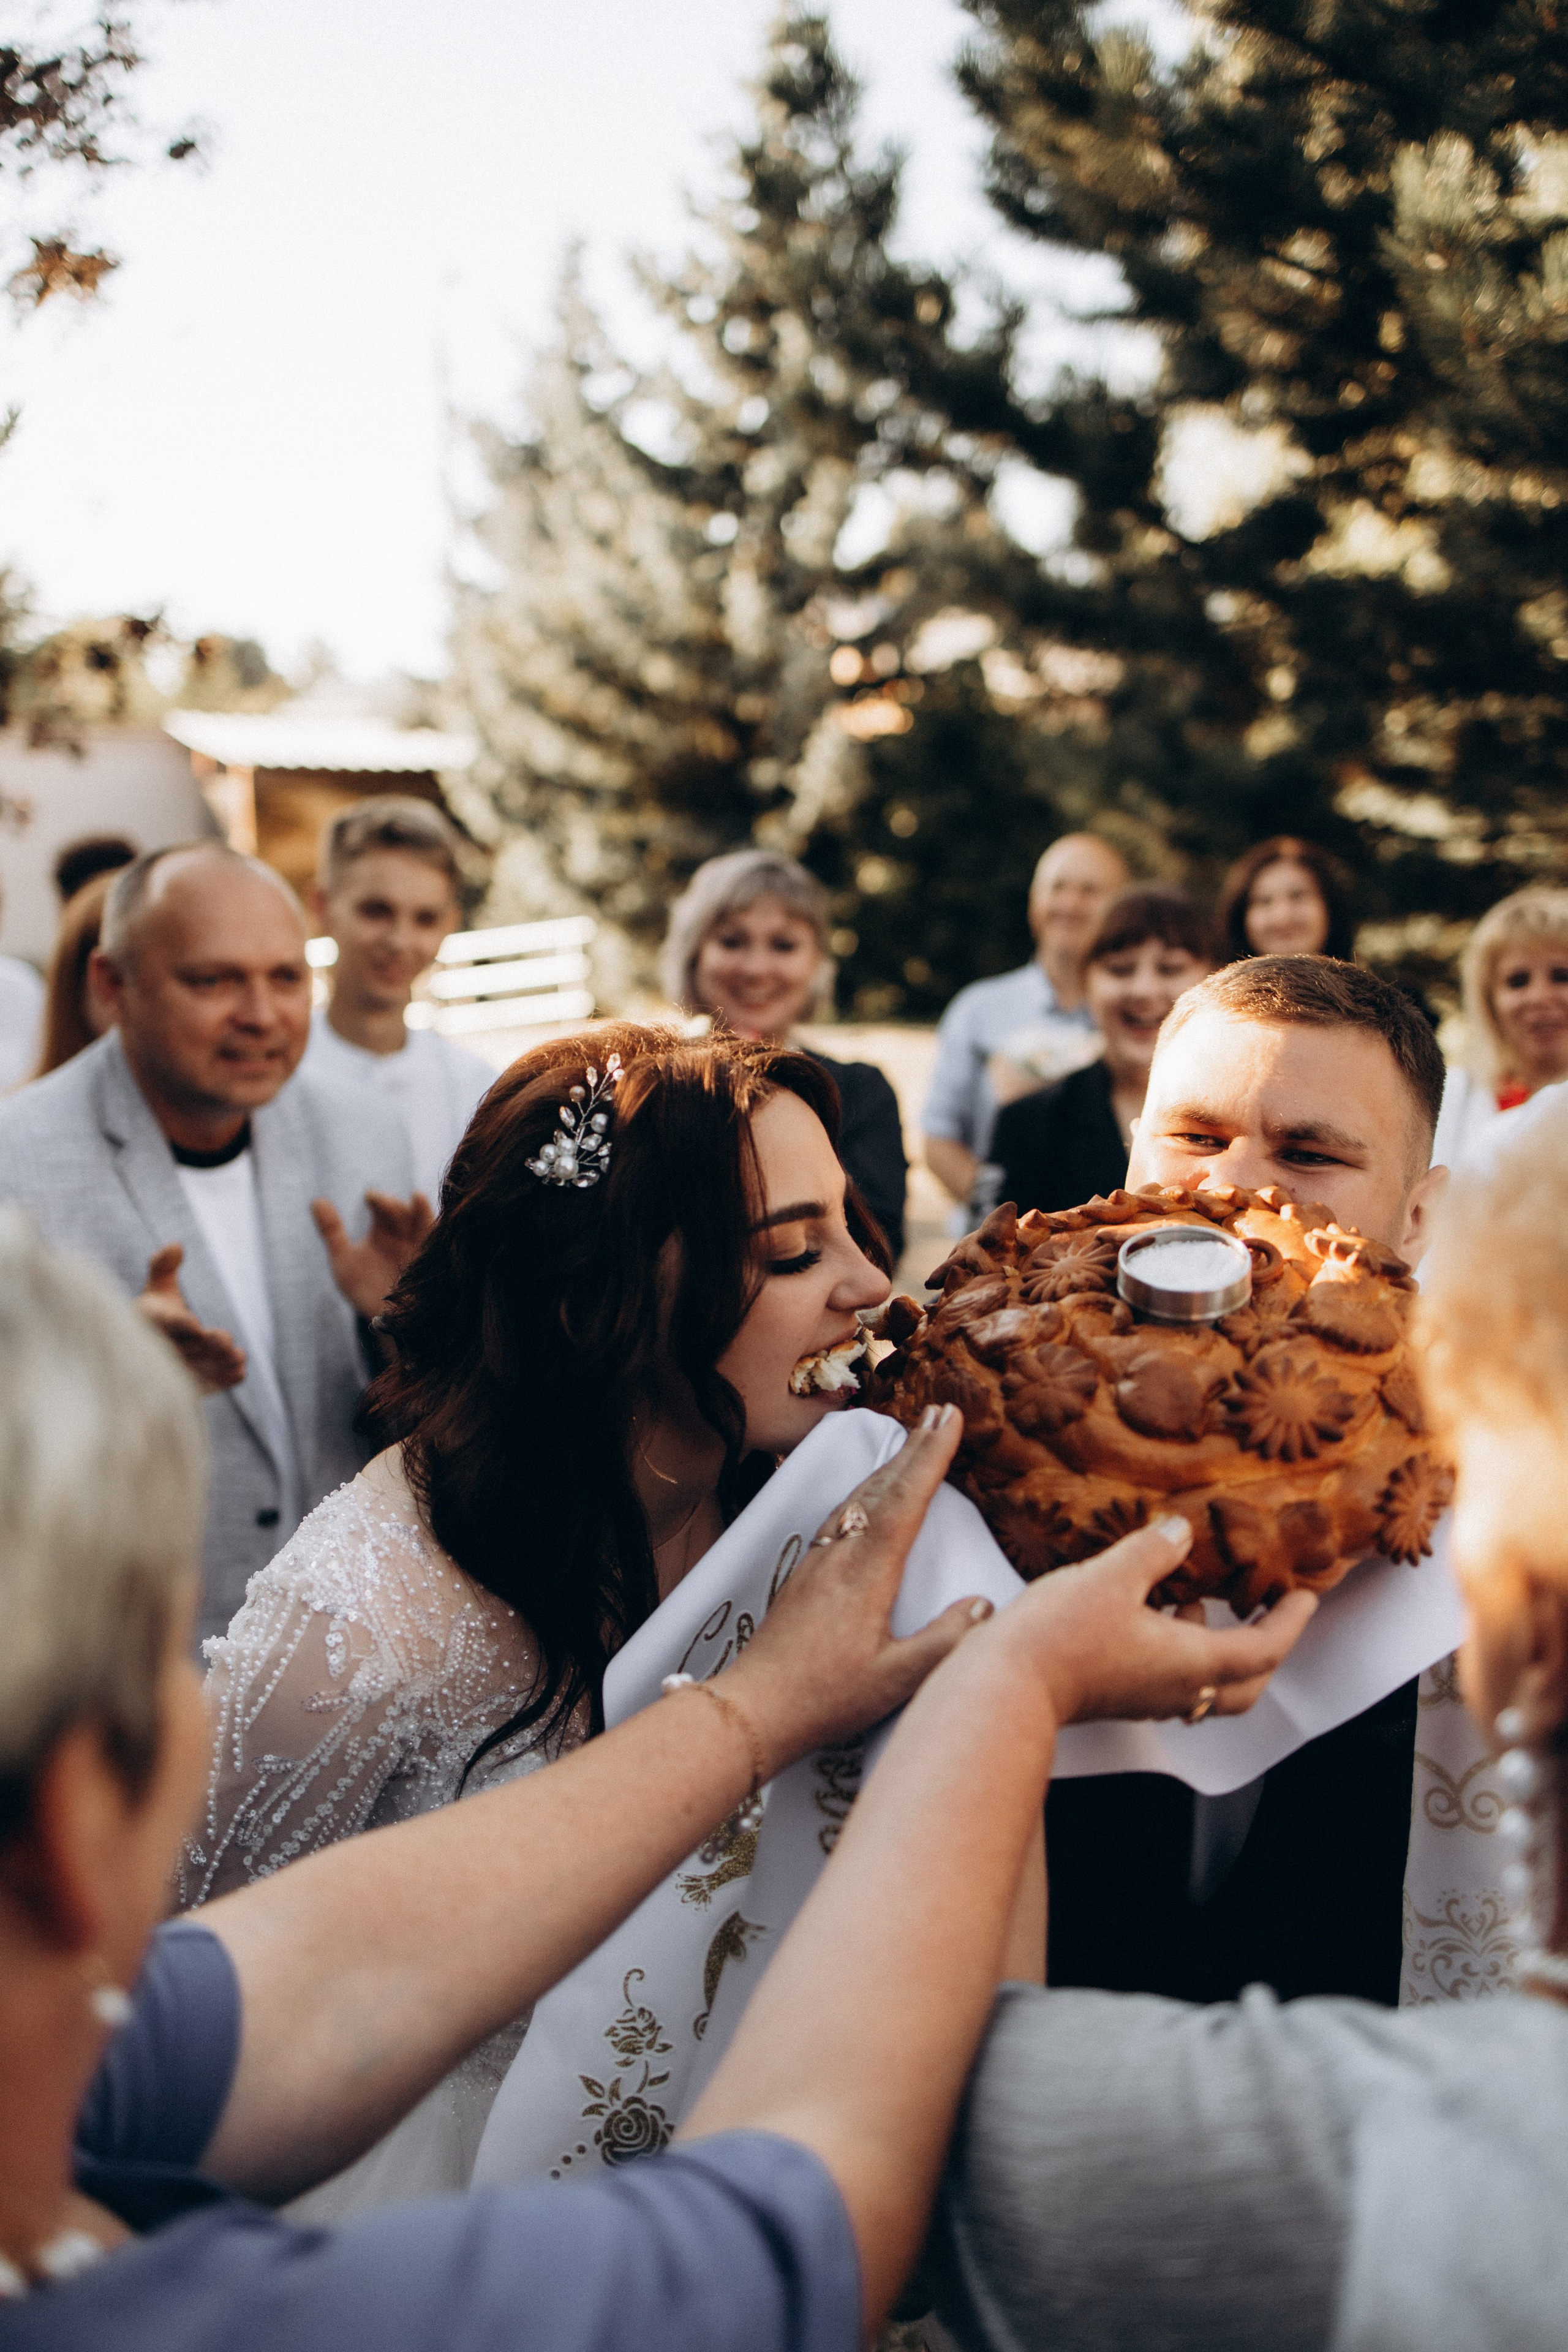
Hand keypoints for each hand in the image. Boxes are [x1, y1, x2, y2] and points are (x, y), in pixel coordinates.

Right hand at [136, 1243, 246, 1393]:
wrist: (153, 1349)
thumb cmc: (157, 1313)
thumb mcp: (158, 1287)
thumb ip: (163, 1266)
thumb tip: (177, 1245)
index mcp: (148, 1323)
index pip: (163, 1325)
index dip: (179, 1325)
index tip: (195, 1323)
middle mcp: (158, 1351)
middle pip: (183, 1351)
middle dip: (204, 1347)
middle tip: (225, 1339)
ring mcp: (173, 1372)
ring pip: (196, 1371)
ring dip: (217, 1365)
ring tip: (239, 1356)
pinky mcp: (188, 1387)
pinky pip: (205, 1387)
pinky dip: (222, 1381)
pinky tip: (240, 1372)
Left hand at [310, 1190, 433, 1320]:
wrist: (386, 1321)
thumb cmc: (366, 1289)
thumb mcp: (344, 1261)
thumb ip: (332, 1231)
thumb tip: (316, 1200)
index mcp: (385, 1231)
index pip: (383, 1208)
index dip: (377, 1200)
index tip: (369, 1197)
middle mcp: (405, 1235)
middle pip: (404, 1212)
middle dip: (394, 1206)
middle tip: (382, 1203)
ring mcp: (422, 1248)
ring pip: (425, 1222)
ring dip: (421, 1210)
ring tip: (417, 1198)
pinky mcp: (435, 1263)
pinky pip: (442, 1243)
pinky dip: (440, 1232)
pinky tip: (439, 1224)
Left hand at [723, 1405, 988, 1774]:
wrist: (753, 1708)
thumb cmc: (825, 1699)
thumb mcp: (897, 1681)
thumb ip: (946, 1642)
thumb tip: (986, 1603)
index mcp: (866, 1572)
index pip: (906, 1500)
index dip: (931, 1456)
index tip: (950, 1417)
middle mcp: (839, 1555)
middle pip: (881, 1488)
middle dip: (913, 1447)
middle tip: (938, 1411)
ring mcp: (816, 1563)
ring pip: (856, 1500)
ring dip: (888, 1469)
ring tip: (910, 1445)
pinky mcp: (802, 1577)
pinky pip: (839, 1518)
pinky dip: (863, 1495)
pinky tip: (864, 1502)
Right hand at [976, 1515, 1317, 1729]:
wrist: (1006, 1686)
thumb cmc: (1061, 1636)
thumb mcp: (1111, 1576)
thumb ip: (1152, 1551)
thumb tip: (1181, 1530)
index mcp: (1190, 1662)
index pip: (1263, 1649)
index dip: (1290, 1622)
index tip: (1305, 1597)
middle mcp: (1176, 1689)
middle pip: (1243, 1683)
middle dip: (1264, 1650)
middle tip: (1269, 1614)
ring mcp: (1145, 1698)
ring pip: (1204, 1684)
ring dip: (1215, 1647)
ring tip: (1197, 1599)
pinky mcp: (1117, 1696)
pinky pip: (1168, 1679)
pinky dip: (1177, 1649)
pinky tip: (1148, 1613)